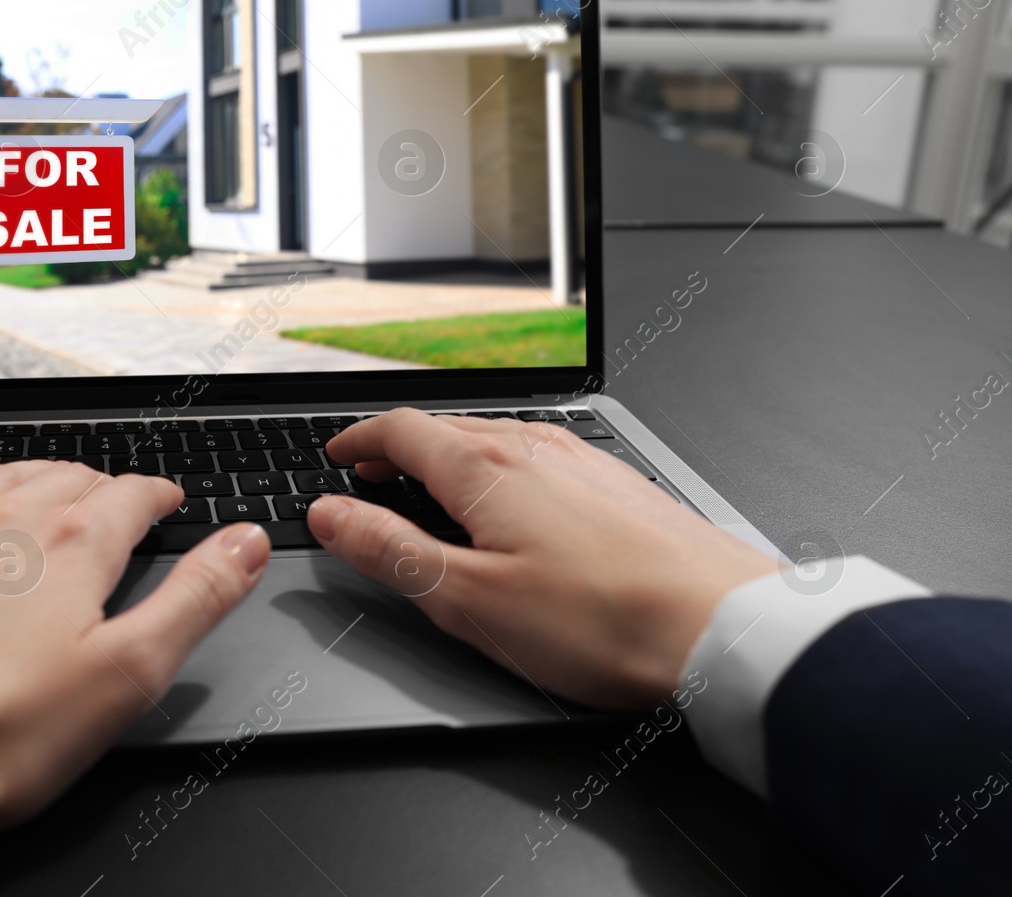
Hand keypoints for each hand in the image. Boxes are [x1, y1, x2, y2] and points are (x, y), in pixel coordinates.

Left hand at [0, 461, 268, 844]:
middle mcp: (5, 517)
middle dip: (104, 487)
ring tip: (54, 499)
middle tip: (119, 506)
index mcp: (73, 541)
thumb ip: (196, 599)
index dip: (159, 496)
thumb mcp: (129, 673)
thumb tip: (246, 543)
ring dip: (40, 482)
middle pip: (70, 477)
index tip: (168, 502)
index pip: (133, 494)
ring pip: (5, 478)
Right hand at [306, 408, 775, 708]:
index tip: (339, 453)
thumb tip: (331, 515)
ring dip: (451, 454)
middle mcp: (536, 449)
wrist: (725, 628)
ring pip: (497, 437)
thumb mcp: (469, 601)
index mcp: (487, 471)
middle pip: (447, 428)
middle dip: (399, 445)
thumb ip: (391, 552)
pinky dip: (502, 467)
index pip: (401, 430)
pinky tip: (515, 501)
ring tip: (433, 483)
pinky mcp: (620, 484)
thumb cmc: (604, 623)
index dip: (359, 439)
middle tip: (372, 470)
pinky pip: (542, 454)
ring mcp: (584, 462)